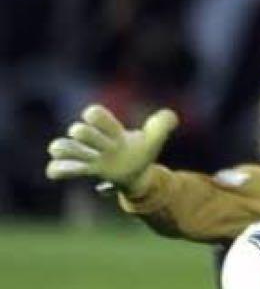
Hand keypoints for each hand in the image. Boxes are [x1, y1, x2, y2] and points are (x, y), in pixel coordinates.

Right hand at [46, 104, 178, 192]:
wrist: (137, 172)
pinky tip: (66, 171)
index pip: (96, 115)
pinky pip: (59, 169)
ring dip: (65, 150)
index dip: (97, 118)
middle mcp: (97, 141)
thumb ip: (163, 124)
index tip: (106, 127)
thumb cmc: (142, 151)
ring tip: (72, 155)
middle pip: (80, 132)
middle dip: (85, 136)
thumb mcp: (155, 138)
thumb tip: (170, 117)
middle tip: (97, 145)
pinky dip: (59, 170)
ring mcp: (88, 156)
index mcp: (112, 131)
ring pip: (63, 148)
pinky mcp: (84, 171)